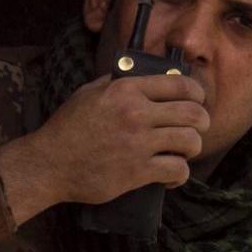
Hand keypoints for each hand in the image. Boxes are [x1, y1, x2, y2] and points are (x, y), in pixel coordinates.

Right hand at [0, 72, 209, 227]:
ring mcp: (138, 144)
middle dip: (202, 122)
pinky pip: (177, 170)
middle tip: (196, 129)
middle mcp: (136, 114)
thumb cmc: (68, 128)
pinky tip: (171, 175)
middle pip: (193, 113)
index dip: (197, 94)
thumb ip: (119, 82)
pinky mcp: (137, 172)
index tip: (198, 102)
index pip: (181, 85)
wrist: (49, 163)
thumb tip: (145, 76)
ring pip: (190, 142)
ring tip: (182, 152)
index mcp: (127, 90)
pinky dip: (180, 174)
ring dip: (192, 148)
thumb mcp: (90, 92)